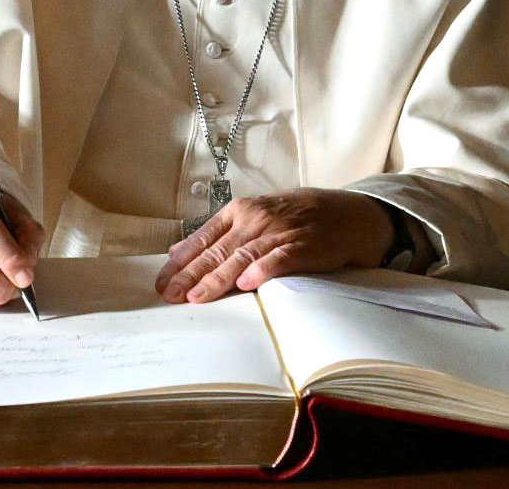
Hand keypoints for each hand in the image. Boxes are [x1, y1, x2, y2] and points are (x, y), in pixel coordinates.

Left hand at [158, 189, 394, 303]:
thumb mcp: (253, 217)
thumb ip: (217, 234)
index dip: (181, 262)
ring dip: (218, 278)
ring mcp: (279, 231)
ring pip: (243, 256)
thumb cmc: (296, 217)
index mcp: (239, 211)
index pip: (202, 238)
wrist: (347, 214)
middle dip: (191, 275)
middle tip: (170, 296)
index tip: (161, 283)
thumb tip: (178, 251)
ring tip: (198, 297)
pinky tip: (248, 284)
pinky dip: (264, 270)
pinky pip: (280, 258)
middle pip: (217, 250)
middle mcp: (255, 218)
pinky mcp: (304, 245)